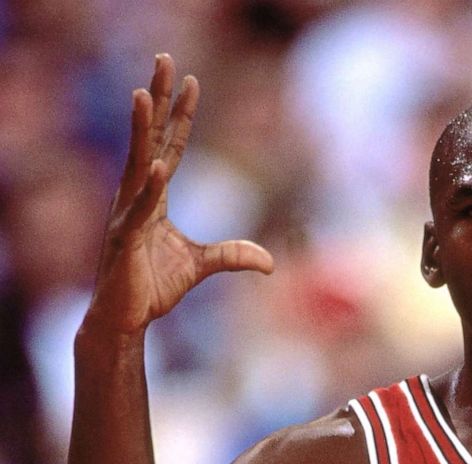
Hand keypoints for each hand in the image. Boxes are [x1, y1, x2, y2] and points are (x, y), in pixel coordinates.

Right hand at [86, 54, 273, 333]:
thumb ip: (232, 255)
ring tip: (142, 94)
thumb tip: (270, 263)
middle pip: (149, 138)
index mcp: (153, 196)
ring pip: (136, 162)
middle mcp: (136, 196)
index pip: (170, 145)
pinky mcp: (123, 240)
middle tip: (163, 59)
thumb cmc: (152, 286)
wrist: (125, 319)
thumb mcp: (203, 265)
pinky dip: (149, 191)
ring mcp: (126, 215)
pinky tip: (158, 169)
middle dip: (157, 99)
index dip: (180, 115)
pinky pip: (137, 210)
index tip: (190, 81)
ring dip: (140, 128)